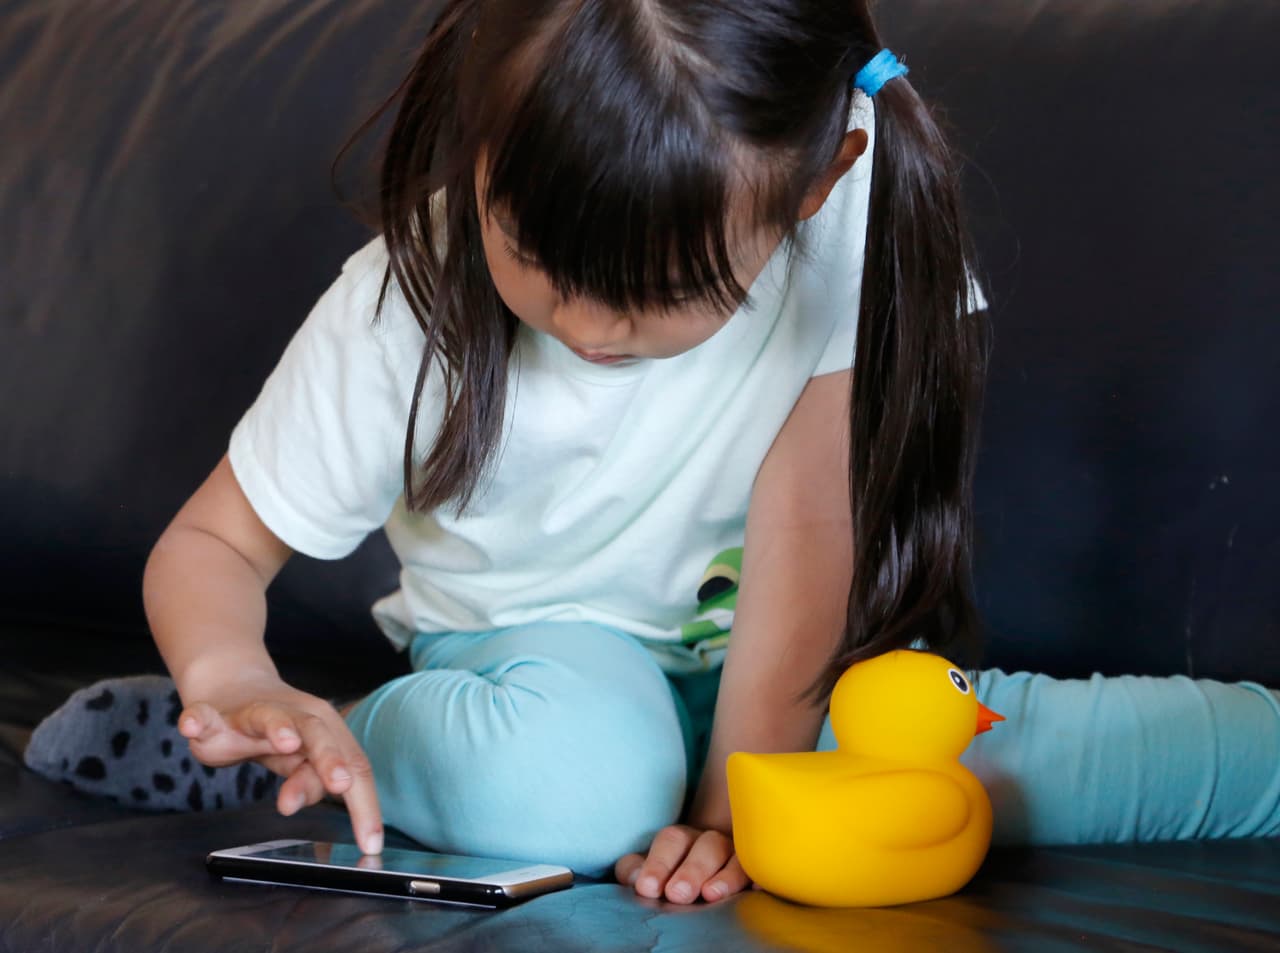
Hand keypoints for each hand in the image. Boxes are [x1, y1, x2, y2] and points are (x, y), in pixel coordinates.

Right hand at [176, 676, 383, 854]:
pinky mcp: (214, 715)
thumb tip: (302, 804)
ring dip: (280, 729)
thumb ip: (309, 783)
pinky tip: (192, 726)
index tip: (371, 841)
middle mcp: (294, 717)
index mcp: (325, 732)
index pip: (354, 765)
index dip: (365, 803)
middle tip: (338, 783)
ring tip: (286, 742)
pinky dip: (198, 720)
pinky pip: (204, 716)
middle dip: (329, 759)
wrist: (234, 691)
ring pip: (272, 717)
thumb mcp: (298, 763)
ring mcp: (253, 713)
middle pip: (319, 734)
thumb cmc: (278, 735)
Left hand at [614, 825, 749, 903]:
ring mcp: (736, 854)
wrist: (709, 867)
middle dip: (691, 870)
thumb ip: (635, 870)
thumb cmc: (673, 873)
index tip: (647, 888)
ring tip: (711, 895)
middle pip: (704, 846)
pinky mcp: (756, 869)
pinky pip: (760, 869)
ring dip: (724, 876)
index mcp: (681, 840)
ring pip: (734, 856)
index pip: (670, 842)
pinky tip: (756, 889)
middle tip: (677, 894)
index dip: (658, 863)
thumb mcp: (651, 870)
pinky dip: (759, 878)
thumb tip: (633, 876)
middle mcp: (710, 842)